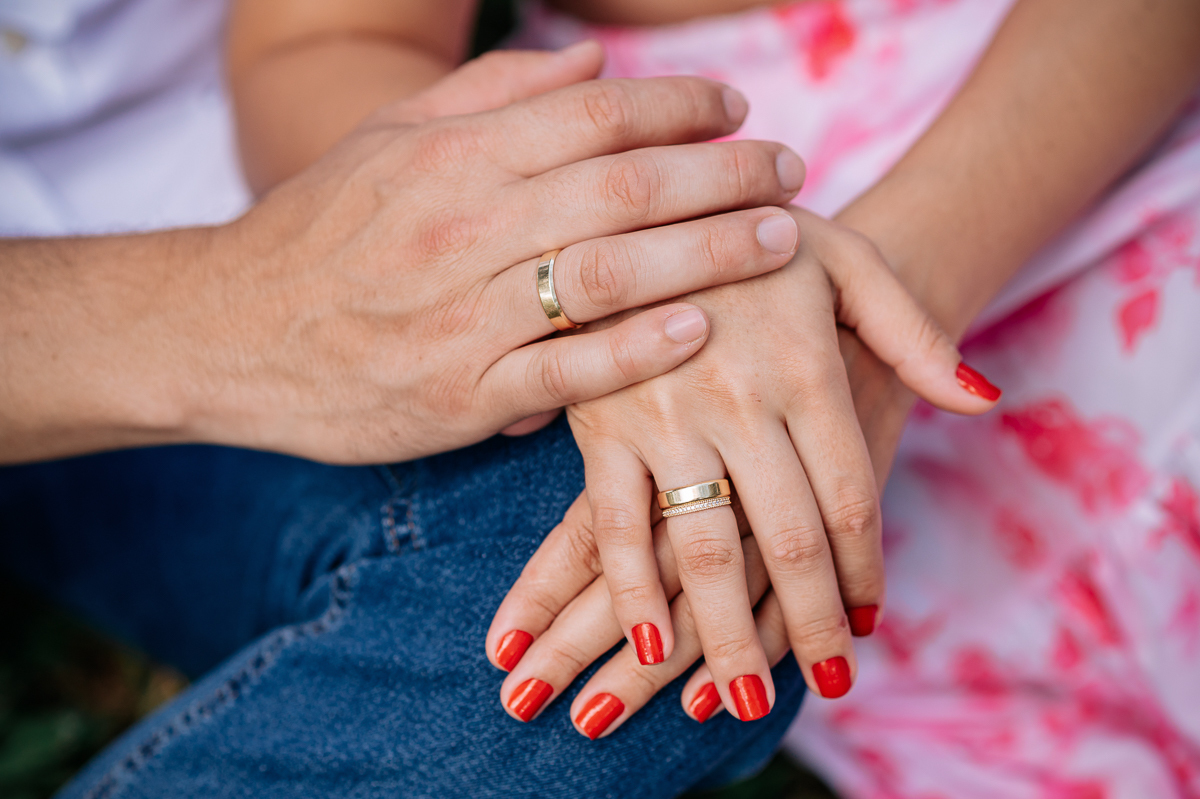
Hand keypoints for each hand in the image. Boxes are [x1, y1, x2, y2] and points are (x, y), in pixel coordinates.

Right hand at [179, 49, 808, 462]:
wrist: (228, 332)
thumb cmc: (320, 232)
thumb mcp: (387, 141)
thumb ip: (490, 97)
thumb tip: (590, 61)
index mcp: (451, 156)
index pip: (592, 114)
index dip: (678, 104)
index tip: (735, 109)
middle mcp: (462, 226)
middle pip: (622, 187)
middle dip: (721, 174)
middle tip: (787, 173)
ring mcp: (463, 314)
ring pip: (608, 273)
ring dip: (706, 253)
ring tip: (778, 241)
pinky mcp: (459, 395)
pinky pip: (566, 368)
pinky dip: (638, 348)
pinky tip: (700, 327)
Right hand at [490, 208, 999, 723]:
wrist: (642, 198)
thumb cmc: (758, 237)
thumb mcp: (849, 261)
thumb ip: (917, 334)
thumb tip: (984, 402)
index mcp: (805, 365)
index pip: (850, 499)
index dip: (864, 573)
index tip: (870, 623)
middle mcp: (738, 399)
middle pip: (789, 540)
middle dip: (812, 624)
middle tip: (831, 684)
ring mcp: (662, 415)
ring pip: (704, 549)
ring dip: (729, 635)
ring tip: (750, 699)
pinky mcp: (598, 424)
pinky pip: (614, 526)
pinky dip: (634, 594)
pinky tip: (655, 646)